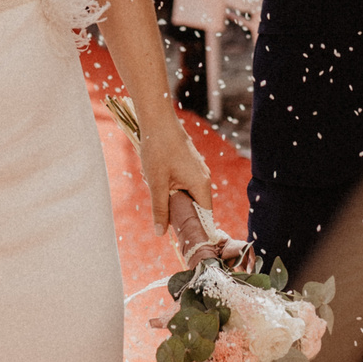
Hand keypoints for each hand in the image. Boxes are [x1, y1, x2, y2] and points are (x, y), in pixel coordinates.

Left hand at [141, 116, 229, 265]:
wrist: (157, 120)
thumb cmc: (158, 149)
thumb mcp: (156, 183)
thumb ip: (160, 209)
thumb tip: (161, 233)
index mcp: (201, 185)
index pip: (206, 216)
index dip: (197, 229)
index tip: (187, 241)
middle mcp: (204, 178)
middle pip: (197, 206)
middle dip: (181, 212)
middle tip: (165, 218)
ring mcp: (198, 170)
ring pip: (189, 194)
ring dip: (174, 198)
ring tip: (158, 190)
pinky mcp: (190, 164)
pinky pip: (185, 183)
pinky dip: (173, 187)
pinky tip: (158, 178)